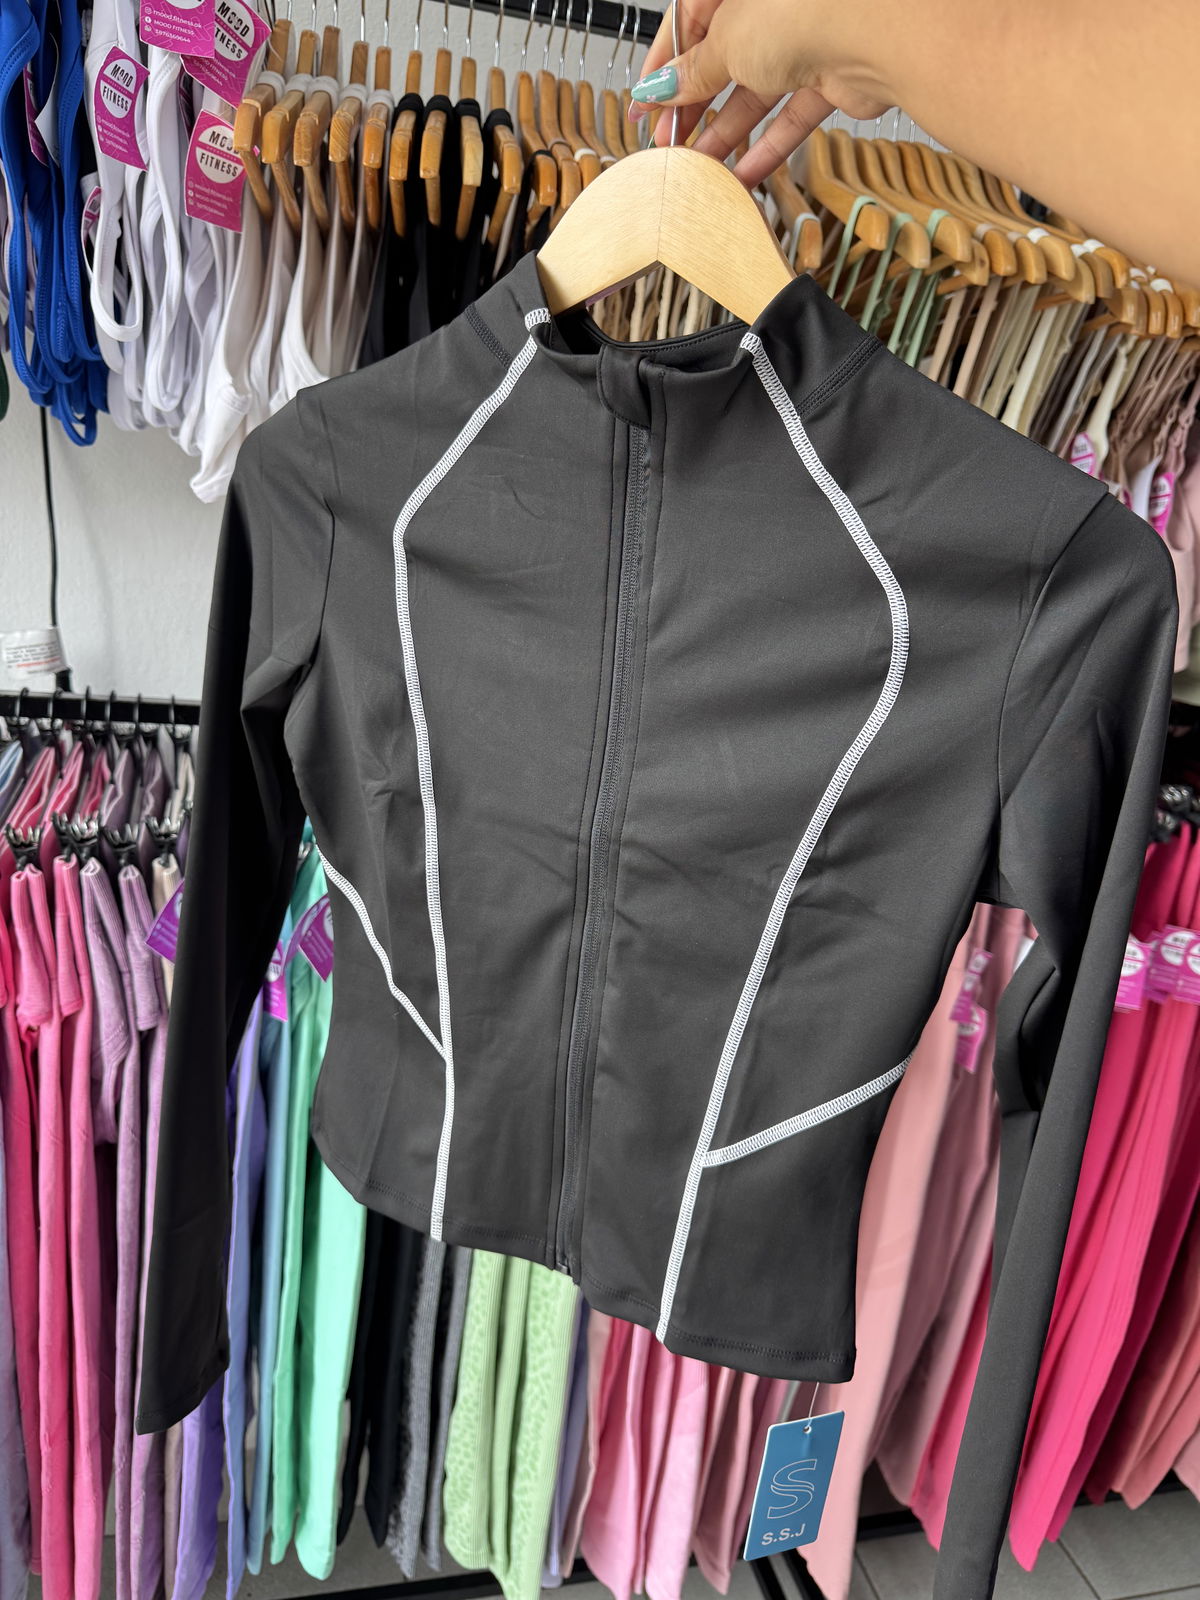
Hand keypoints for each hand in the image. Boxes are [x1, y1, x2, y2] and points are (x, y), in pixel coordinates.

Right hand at [629, 0, 892, 189]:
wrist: (877, 29)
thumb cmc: (805, 7)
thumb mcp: (725, 42)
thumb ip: (692, 72)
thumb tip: (662, 89)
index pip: (688, 23)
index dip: (661, 68)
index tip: (643, 106)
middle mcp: (773, 6)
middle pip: (722, 61)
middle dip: (693, 106)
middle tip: (668, 142)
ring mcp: (804, 39)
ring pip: (755, 93)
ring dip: (725, 133)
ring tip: (698, 167)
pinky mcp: (831, 77)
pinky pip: (790, 117)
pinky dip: (767, 147)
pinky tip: (741, 175)